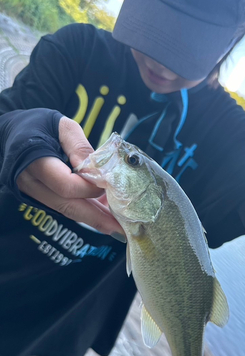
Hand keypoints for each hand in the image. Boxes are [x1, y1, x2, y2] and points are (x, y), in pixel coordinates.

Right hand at [17, 117, 123, 235]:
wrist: (13, 132)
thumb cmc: (39, 125)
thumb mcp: (63, 126)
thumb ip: (81, 148)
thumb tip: (98, 171)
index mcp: (34, 160)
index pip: (66, 185)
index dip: (89, 189)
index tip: (109, 186)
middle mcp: (30, 182)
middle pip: (67, 206)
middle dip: (95, 218)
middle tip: (120, 229)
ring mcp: (33, 193)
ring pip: (66, 210)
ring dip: (93, 218)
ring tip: (116, 227)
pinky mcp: (39, 197)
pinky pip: (64, 207)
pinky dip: (84, 210)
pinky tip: (103, 215)